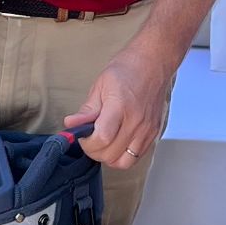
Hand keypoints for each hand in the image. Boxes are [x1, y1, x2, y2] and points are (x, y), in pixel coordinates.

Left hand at [66, 33, 173, 170]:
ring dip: (109, 157)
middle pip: (111, 154)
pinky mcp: (154, 133)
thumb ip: (87, 110)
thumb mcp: (100, 85)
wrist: (154, 62)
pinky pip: (136, 157)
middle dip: (94, 151)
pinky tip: (118, 142)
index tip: (83, 136)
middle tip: (90, 138)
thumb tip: (71, 125)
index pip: (102, 139)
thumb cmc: (127, 69)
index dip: (87, 144)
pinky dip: (123, 155)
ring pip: (124, 162)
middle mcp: (137, 121)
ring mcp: (147, 129)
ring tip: (104, 143)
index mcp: (120, 106)